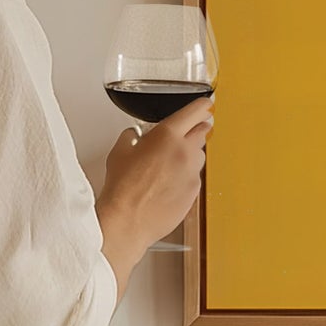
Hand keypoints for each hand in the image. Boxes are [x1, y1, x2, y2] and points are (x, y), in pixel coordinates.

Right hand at [96, 95, 213, 296]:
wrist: (128, 220)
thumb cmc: (122, 188)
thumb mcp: (119, 152)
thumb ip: (131, 137)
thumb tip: (134, 135)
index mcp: (167, 135)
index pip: (196, 111)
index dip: (203, 106)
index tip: (206, 104)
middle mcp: (185, 152)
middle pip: (203, 131)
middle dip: (196, 129)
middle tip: (186, 132)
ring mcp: (192, 173)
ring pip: (200, 156)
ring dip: (190, 155)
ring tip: (169, 164)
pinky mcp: (195, 192)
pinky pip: (195, 177)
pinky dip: (186, 176)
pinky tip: (168, 184)